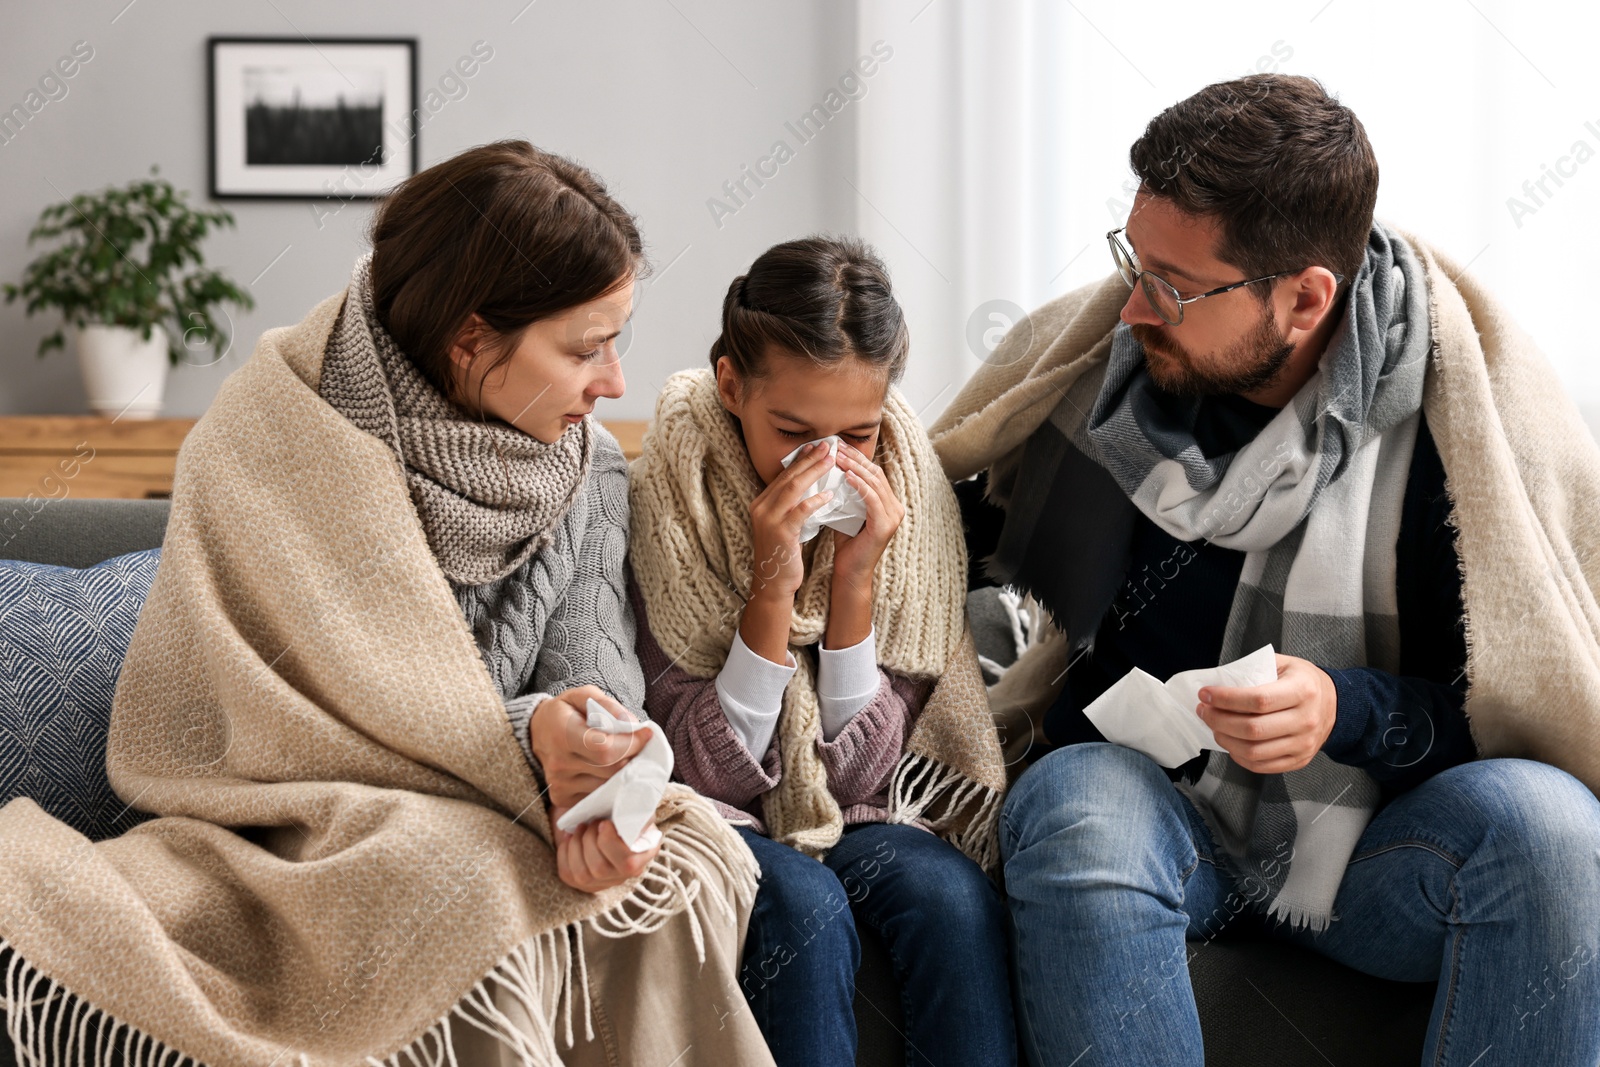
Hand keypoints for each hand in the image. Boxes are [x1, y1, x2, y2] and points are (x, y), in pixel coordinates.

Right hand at [528, 685, 650, 808]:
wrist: (534, 733)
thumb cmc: (564, 712)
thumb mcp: (583, 695)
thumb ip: (608, 705)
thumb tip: (632, 723)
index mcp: (563, 734)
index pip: (605, 749)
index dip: (631, 744)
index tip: (645, 734)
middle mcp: (559, 764)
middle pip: (611, 770)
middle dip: (632, 757)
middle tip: (637, 745)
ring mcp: (560, 785)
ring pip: (608, 786)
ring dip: (622, 772)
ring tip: (622, 756)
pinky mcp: (562, 798)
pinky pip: (597, 796)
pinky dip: (609, 784)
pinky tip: (606, 770)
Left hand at [550, 808, 660, 891]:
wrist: (604, 816)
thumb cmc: (620, 809)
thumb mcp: (632, 806)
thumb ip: (634, 811)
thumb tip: (631, 810)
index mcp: (643, 855)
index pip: (627, 863)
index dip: (609, 843)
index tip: (604, 823)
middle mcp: (625, 874)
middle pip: (600, 868)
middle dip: (590, 839)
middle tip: (592, 822)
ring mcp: (603, 882)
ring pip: (582, 874)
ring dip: (576, 845)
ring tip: (581, 827)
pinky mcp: (583, 882)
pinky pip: (567, 873)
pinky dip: (564, 852)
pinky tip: (570, 837)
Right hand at [748, 440, 836, 599]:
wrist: (774, 582)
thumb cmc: (784, 553)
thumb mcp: (785, 524)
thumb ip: (792, 505)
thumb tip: (812, 485)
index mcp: (762, 503)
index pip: (783, 475)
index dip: (801, 460)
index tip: (816, 447)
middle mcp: (761, 508)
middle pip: (788, 477)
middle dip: (809, 459)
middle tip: (827, 446)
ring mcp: (769, 519)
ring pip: (793, 488)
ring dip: (814, 472)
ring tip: (831, 461)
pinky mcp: (780, 532)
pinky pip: (800, 510)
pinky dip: (816, 500)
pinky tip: (830, 494)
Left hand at [830, 442, 902, 589]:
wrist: (849, 571)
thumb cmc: (846, 543)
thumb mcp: (846, 511)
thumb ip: (845, 493)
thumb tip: (829, 470)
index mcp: (887, 503)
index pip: (873, 473)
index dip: (857, 458)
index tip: (838, 446)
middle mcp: (895, 507)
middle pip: (875, 474)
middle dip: (855, 459)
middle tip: (837, 446)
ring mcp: (893, 517)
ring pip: (874, 484)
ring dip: (855, 468)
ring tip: (838, 457)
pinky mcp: (885, 526)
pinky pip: (873, 500)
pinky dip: (860, 486)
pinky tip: (847, 477)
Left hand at [1196, 654, 1337, 773]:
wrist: (1336, 705)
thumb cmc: (1303, 682)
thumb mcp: (1284, 664)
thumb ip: (1254, 669)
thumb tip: (1217, 680)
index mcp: (1302, 691)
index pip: (1258, 700)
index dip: (1226, 699)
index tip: (1205, 694)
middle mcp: (1306, 720)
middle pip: (1253, 729)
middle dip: (1218, 720)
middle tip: (1204, 710)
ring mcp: (1304, 744)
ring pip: (1254, 751)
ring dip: (1225, 739)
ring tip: (1213, 726)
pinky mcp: (1299, 760)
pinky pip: (1262, 766)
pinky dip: (1239, 756)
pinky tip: (1230, 742)